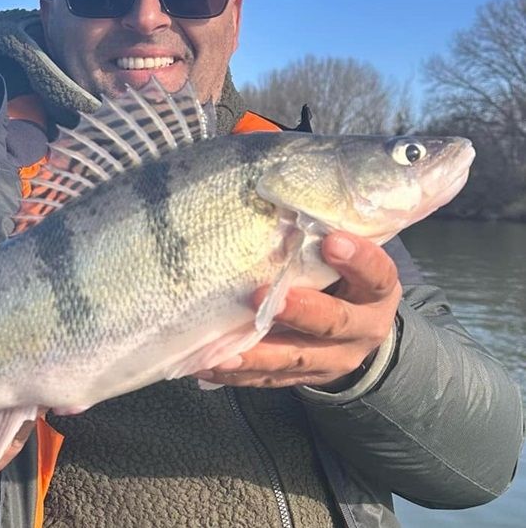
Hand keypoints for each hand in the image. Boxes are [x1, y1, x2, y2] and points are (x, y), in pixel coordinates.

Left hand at [194, 232, 400, 388]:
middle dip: (299, 312)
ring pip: (296, 360)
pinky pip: (271, 380)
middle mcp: (362, 329)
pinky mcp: (307, 378)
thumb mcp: (347, 261)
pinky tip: (209, 367)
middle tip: (262, 297)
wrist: (359, 333)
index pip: (376, 274)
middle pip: (334, 323)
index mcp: (376, 292)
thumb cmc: (343, 280)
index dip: (357, 259)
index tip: (331, 241)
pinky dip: (239, 375)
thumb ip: (320, 245)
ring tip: (221, 354)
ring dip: (257, 356)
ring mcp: (334, 360)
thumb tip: (276, 206)